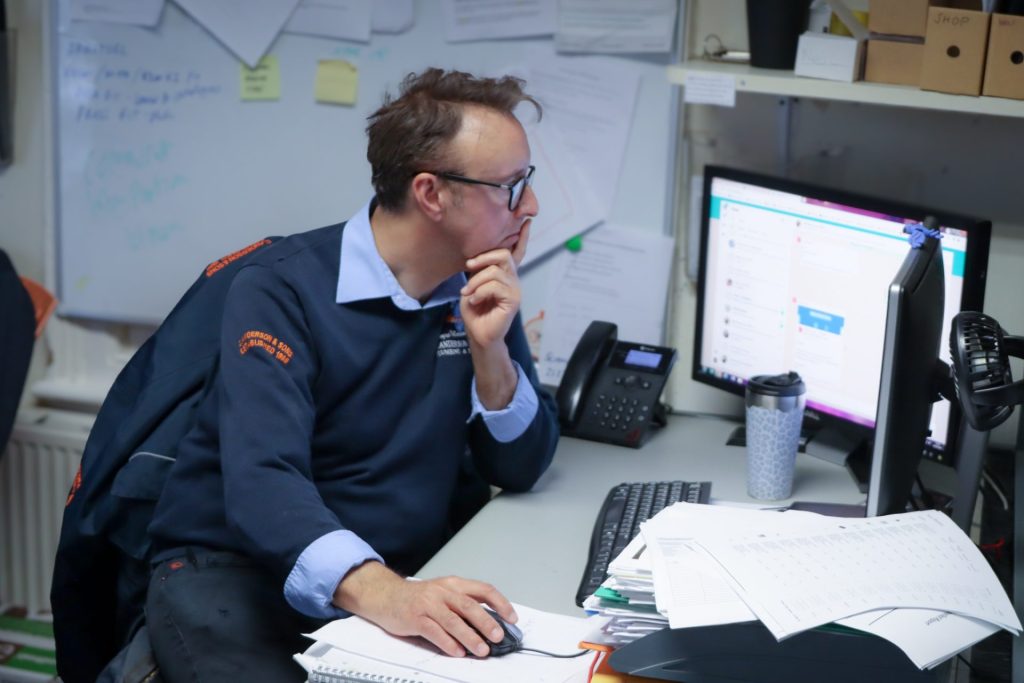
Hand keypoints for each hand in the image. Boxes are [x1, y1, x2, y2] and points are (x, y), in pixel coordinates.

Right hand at [333, 562, 517, 657]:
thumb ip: (464, 604)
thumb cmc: (418, 597)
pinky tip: (457, 652)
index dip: (501, 603)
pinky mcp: (415, 618)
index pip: (484, 590)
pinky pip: (434, 631)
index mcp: (454, 584)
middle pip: (470, 606)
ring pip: (453, 621)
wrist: (386, 595)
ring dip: (470, 636)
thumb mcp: (444, 593)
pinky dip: (448, 643)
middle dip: (487, 622)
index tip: (512, 618)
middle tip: (498, 636)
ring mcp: (429, 604)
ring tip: (481, 649)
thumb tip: (490, 623)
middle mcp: (443, 591)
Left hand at [459, 221, 528, 349]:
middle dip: (484, 257)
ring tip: (467, 292)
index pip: (517, 253)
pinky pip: (495, 286)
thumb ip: (478, 272)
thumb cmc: (475, 311)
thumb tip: (475, 261)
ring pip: (495, 271)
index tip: (526, 221)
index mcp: (504, 274)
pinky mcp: (513, 300)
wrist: (479, 335)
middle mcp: (513, 279)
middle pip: (504, 255)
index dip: (522, 237)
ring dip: (476, 281)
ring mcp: (515, 289)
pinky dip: (479, 292)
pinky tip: (473, 300)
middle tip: (468, 266)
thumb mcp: (472, 286)